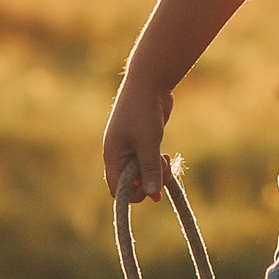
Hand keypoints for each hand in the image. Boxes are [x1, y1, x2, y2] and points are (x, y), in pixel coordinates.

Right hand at [101, 77, 174, 201]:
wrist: (149, 82)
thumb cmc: (143, 111)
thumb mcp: (148, 143)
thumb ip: (150, 170)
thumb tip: (154, 197)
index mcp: (113, 157)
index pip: (117, 190)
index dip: (134, 193)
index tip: (152, 185)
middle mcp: (120, 156)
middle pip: (133, 184)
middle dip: (150, 181)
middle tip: (161, 165)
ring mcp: (132, 150)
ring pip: (144, 175)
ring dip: (157, 172)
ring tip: (164, 157)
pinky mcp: (144, 144)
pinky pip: (150, 164)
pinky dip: (159, 164)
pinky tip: (165, 154)